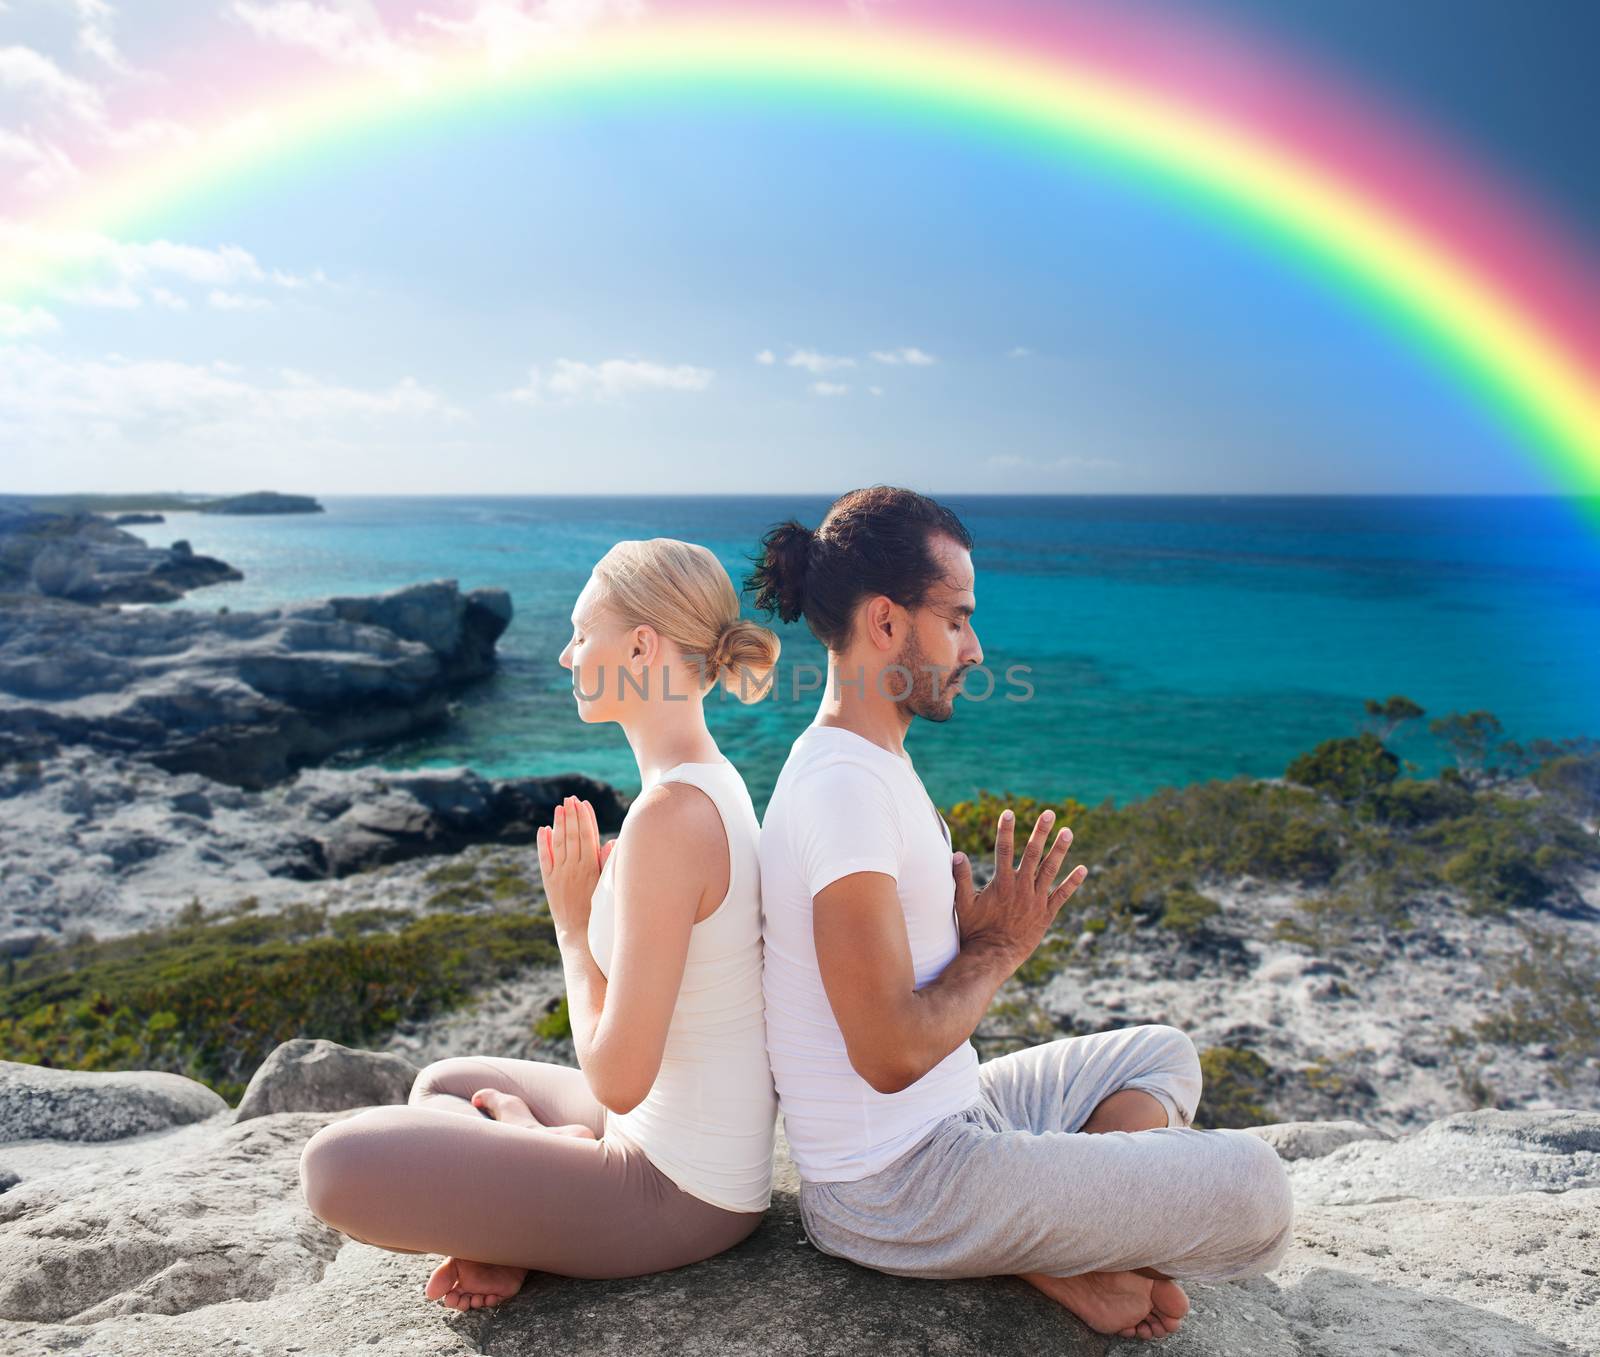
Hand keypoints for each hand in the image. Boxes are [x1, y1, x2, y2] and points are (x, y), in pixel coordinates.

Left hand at [536, 796, 613, 938]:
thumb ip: (608, 863)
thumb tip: (611, 841)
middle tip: (569, 798)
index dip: (584, 817)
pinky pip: (544, 858)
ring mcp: (559, 874)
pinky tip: (543, 829)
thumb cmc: (598, 909)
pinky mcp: (548, 881)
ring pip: (559, 843)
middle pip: (572, 835)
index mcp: (590, 867)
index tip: (583, 802)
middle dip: (571, 815)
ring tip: (559, 807)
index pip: (587, 835)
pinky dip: (543, 843)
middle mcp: (573, 868)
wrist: (578, 932)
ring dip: (559, 823)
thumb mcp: (607, 885)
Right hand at [951, 807, 1085, 970]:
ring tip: (1068, 832)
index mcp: (1002, 883)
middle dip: (1041, 832)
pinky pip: (1062, 895)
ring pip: (1050, 869)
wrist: (993, 957)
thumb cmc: (974, 932)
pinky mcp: (1046, 914)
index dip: (1006, 830)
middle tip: (1049, 813)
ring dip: (1059, 850)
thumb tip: (957, 854)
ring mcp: (1036, 900)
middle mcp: (1022, 887)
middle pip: (1032, 853)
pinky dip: (1073, 882)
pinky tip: (1083, 869)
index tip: (1008, 812)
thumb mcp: (962, 904)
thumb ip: (961, 878)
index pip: (1004, 849)